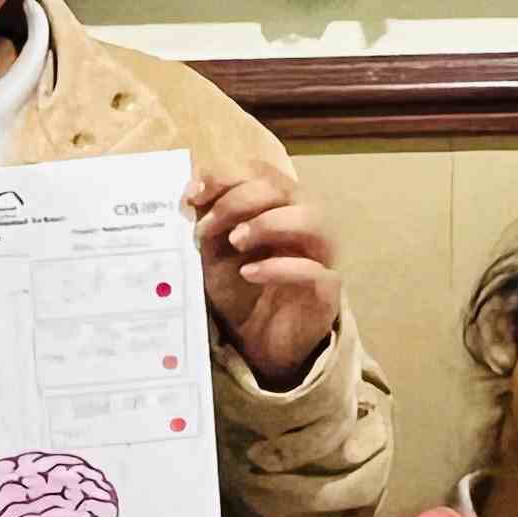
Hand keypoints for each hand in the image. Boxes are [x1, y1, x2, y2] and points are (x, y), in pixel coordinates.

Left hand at [188, 168, 341, 392]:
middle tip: (206, 227)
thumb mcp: (214, 254)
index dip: (226, 176)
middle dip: (238, 200)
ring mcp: (321, 255)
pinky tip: (249, 273)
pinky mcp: (326, 291)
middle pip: (283, 188)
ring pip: (311, 219)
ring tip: (235, 241)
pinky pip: (314, 270)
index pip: (262, 173)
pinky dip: (280, 267)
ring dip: (268, 223)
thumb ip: (209, 222)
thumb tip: (191, 191)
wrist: (257, 344)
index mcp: (280, 206)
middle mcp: (305, 222)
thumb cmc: (240, 292)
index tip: (193, 195)